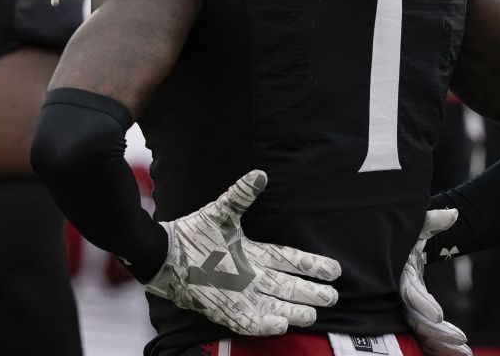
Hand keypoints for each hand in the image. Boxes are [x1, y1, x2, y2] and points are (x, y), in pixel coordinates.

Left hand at [145, 170, 341, 334]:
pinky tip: (280, 324)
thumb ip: (241, 195)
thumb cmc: (193, 233)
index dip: (311, 264)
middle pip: (288, 286)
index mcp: (254, 254)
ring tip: (312, 314)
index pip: (289, 260)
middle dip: (310, 292)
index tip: (334, 269)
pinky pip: (249, 321)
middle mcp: (251, 277)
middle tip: (333, 297)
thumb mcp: (221, 212)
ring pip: (275, 306)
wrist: (165, 253)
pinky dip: (264, 324)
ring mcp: (240, 295)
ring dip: (293, 311)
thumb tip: (260, 175)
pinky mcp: (225, 309)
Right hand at [400, 209, 471, 355]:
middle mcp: (400, 296)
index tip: (439, 314)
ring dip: (441, 346)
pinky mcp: (413, 318)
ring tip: (465, 354)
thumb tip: (453, 214)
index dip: (422, 304)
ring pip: (420, 334)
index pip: (409, 293)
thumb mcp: (418, 228)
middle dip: (438, 333)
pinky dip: (439, 348)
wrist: (396, 250)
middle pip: (415, 320)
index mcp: (400, 275)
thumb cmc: (407, 239)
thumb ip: (433, 222)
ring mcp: (405, 310)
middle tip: (461, 341)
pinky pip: (424, 338)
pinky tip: (460, 354)